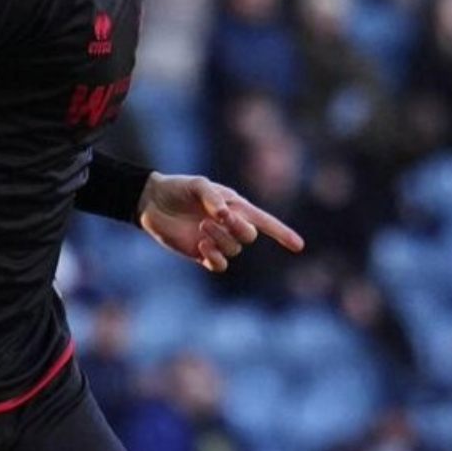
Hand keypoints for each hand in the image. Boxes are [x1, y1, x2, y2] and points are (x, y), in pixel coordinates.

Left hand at [137, 174, 303, 272]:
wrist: (152, 202)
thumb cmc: (178, 188)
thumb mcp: (196, 185)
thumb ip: (212, 197)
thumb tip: (225, 214)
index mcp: (236, 206)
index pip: (265, 221)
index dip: (282, 233)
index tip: (298, 246)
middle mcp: (230, 226)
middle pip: (250, 236)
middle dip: (238, 229)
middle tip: (216, 218)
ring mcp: (217, 241)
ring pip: (234, 249)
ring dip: (220, 238)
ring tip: (202, 226)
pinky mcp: (202, 254)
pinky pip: (220, 265)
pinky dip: (215, 258)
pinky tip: (202, 246)